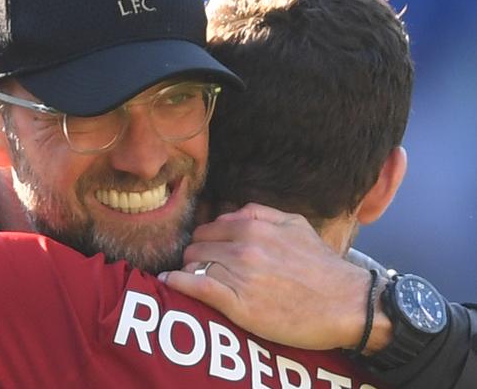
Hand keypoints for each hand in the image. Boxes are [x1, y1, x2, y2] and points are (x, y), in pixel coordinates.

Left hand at [158, 203, 380, 350]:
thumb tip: (230, 212)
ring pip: (193, 264)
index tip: (207, 252)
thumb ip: (259, 212)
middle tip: (201, 268)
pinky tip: (168, 282)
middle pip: (196, 246)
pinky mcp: (238, 303)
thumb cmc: (321, 266)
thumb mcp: (294, 224)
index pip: (208, 228)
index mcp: (254, 226)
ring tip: (192, 280)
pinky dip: (177, 283)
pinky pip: (196, 286)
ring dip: (189, 271)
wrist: (346, 303)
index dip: (205, 241)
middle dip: (195, 256)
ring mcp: (239, 274)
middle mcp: (243, 246)